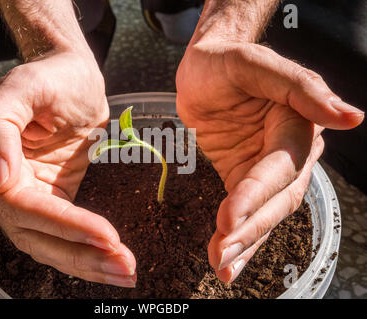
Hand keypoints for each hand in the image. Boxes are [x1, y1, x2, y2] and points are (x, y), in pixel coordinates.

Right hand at [0, 51, 136, 287]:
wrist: (73, 79)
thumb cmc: (52, 77)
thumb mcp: (24, 88)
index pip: (22, 205)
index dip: (64, 225)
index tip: (106, 235)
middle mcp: (0, 185)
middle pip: (36, 234)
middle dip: (81, 254)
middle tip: (124, 267)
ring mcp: (26, 195)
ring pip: (49, 243)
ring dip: (87, 262)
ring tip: (125, 272)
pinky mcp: (49, 198)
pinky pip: (63, 234)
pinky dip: (86, 251)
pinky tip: (111, 262)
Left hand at [176, 40, 363, 282]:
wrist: (203, 72)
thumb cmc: (227, 64)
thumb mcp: (255, 65)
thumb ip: (300, 88)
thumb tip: (350, 117)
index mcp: (295, 126)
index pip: (280, 169)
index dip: (256, 195)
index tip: (229, 217)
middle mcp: (287, 153)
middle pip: (276, 200)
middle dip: (250, 228)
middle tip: (224, 253)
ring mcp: (265, 169)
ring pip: (264, 214)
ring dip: (245, 242)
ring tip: (223, 266)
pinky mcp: (244, 178)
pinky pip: (246, 212)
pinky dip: (238, 236)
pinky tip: (227, 258)